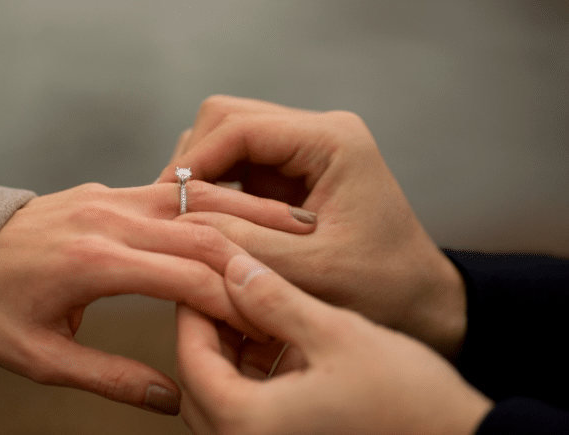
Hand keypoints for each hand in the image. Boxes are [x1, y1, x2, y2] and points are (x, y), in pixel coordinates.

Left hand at [0, 181, 311, 414]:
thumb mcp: (41, 358)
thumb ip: (112, 379)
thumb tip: (173, 397)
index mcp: (92, 260)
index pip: (187, 275)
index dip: (235, 298)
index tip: (273, 316)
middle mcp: (107, 217)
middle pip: (203, 226)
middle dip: (260, 244)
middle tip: (313, 253)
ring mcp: (108, 196)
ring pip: (195, 197)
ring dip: (247, 208)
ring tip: (296, 218)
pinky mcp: (108, 190)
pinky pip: (173, 190)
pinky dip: (215, 199)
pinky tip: (246, 205)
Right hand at [158, 95, 466, 357]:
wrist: (418, 299)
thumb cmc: (382, 287)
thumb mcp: (311, 271)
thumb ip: (245, 242)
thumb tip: (182, 216)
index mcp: (331, 140)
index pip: (239, 126)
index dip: (195, 161)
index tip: (168, 202)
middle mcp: (316, 132)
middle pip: (226, 119)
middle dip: (194, 163)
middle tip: (174, 211)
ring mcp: (302, 149)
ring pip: (226, 138)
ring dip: (202, 175)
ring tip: (187, 220)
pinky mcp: (290, 172)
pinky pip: (236, 166)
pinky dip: (215, 190)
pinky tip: (206, 224)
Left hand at [177, 255, 492, 434]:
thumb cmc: (408, 401)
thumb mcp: (337, 335)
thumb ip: (275, 299)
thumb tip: (234, 267)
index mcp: (249, 424)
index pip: (192, 359)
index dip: (193, 310)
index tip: (203, 275)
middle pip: (200, 383)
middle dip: (208, 334)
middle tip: (225, 291)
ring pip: (223, 400)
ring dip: (230, 357)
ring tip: (253, 312)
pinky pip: (252, 416)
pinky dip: (254, 382)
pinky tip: (279, 347)